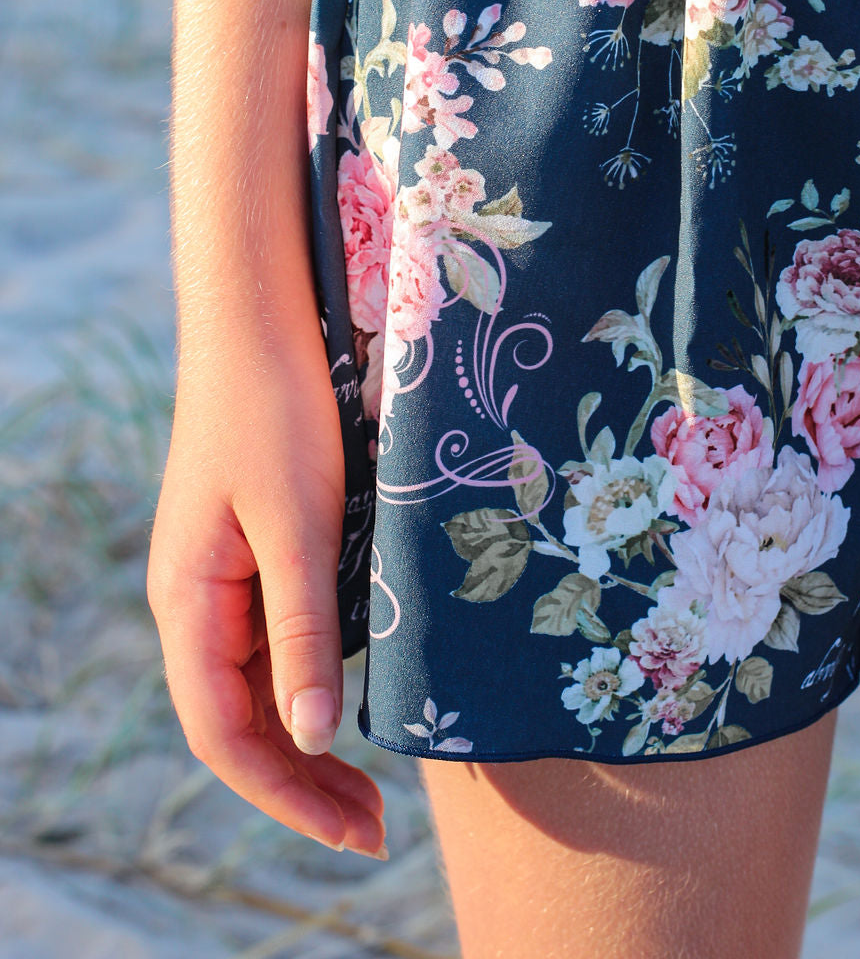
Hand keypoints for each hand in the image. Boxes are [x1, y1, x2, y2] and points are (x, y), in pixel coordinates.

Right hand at [147, 342, 385, 858]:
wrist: (259, 321)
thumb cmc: (276, 412)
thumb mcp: (297, 524)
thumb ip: (303, 629)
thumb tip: (312, 740)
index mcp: (188, 601)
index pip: (222, 731)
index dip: (284, 793)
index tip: (354, 832)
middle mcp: (198, 602)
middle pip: (240, 719)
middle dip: (302, 782)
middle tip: (377, 828)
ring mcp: (225, 579)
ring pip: (261, 685)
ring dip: (310, 739)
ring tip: (377, 785)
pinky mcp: (256, 552)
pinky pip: (278, 639)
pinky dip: (315, 681)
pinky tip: (357, 698)